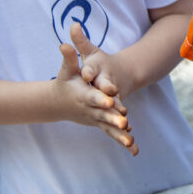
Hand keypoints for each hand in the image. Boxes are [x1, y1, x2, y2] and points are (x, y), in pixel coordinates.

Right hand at [55, 38, 136, 155]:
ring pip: (109, 128)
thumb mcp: (67, 69)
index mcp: (83, 95)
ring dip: (120, 135)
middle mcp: (90, 109)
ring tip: (131, 143)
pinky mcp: (100, 124)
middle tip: (125, 124)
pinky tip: (134, 150)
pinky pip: (112, 134)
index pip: (93, 97)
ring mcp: (95, 119)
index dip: (101, 99)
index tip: (111, 101)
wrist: (58, 102)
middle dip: (114, 120)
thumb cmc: (65, 81)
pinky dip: (122, 141)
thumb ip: (69, 57)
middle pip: (104, 115)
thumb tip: (64, 43)